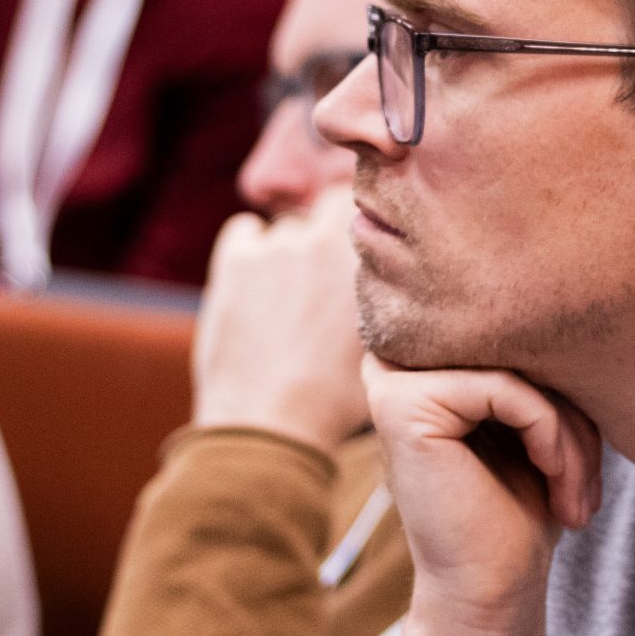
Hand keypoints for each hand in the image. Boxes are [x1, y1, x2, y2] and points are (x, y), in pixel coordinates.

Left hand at [191, 186, 369, 452]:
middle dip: (324, 236)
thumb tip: (399, 284)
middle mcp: (325, 243)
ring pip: (287, 228)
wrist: (271, 425)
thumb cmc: (332, 399)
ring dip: (287, 251)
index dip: (364, 226)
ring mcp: (277, 248)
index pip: (371, 210)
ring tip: (284, 294)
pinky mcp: (235, 261)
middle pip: (327, 212)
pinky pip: (245, 230)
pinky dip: (249, 248)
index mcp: (366, 262)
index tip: (357, 248)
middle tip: (319, 276)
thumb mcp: (385, 350)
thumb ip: (388, 301)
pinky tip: (252, 283)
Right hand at [367, 355, 600, 635]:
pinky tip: (556, 481)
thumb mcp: (538, 418)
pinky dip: (550, 434)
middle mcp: (398, 358)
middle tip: (591, 481)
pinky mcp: (402, 404)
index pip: (521, 328)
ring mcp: (391, 377)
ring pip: (517, 365)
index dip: (569, 379)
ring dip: (569, 431)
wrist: (491, 589)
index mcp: (426, 356)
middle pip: (519, 342)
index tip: (592, 452)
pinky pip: (506, 388)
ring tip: (580, 492)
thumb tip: (577, 294)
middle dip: (575, 406)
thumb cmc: (518, 508)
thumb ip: (539, 361)